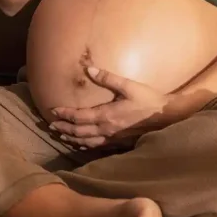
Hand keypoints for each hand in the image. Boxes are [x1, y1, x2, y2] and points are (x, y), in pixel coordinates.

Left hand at [49, 67, 168, 149]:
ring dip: (72, 138)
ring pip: (86, 141)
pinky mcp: (119, 143)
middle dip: (64, 128)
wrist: (166, 117)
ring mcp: (112, 138)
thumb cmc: (148, 100)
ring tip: (61, 135)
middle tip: (50, 125)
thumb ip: (107, 78)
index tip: (53, 110)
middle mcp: (106, 130)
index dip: (65, 114)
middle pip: (79, 131)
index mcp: (106, 116)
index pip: (79, 117)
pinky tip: (82, 144)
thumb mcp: (128, 86)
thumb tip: (88, 69)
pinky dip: (85, 145)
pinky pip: (97, 146)